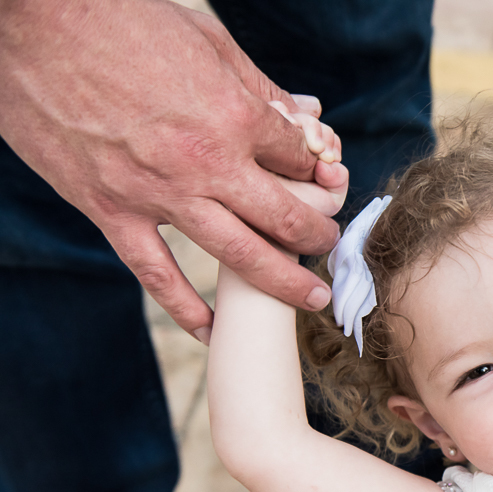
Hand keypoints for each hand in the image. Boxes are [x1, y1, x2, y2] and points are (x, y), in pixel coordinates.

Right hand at [0, 0, 340, 342]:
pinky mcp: (110, 210)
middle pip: (286, 217)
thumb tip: (308, 112)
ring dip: (284, 281)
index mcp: (234, 115)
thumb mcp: (207, 39)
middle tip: (333, 248)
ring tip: (312, 297)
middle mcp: (205, 163)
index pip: (300, 162)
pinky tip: (211, 330)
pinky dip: (186, 308)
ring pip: (238, 256)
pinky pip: (156, 274)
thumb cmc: (121, 18)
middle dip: (318, 236)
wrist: (31, 21)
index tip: (322, 179)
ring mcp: (157, 193)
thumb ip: (261, 85)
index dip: (319, 171)